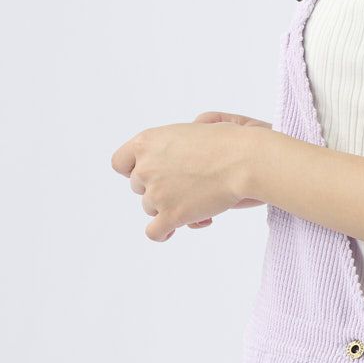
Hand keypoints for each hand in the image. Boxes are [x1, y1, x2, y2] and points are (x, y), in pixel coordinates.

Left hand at [111, 113, 270, 239]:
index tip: (150, 174)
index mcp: (146, 142)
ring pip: (150, 208)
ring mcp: (156, 193)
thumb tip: (170, 164)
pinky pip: (154, 232)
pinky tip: (174, 229)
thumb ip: (169, 145)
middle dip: (157, 188)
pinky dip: (162, 232)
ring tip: (197, 203)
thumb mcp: (188, 130)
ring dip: (169, 207)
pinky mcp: (171, 215)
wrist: (243, 160)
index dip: (134, 170)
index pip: (120, 163)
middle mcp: (145, 168)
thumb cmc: (226, 142)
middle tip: (185, 187)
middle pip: (138, 187)